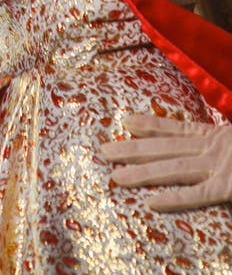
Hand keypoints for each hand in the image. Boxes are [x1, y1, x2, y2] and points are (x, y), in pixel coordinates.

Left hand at [101, 113, 231, 210]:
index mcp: (216, 136)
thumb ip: (218, 148)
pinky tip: (150, 202)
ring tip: (115, 177)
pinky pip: (198, 195)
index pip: (176, 130)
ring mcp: (220, 166)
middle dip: (133, 149)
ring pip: (174, 169)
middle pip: (165, 147)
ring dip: (143, 173)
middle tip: (104, 150)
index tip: (126, 121)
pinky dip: (175, 198)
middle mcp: (213, 147)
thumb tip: (199, 153)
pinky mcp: (229, 186)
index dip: (150, 125)